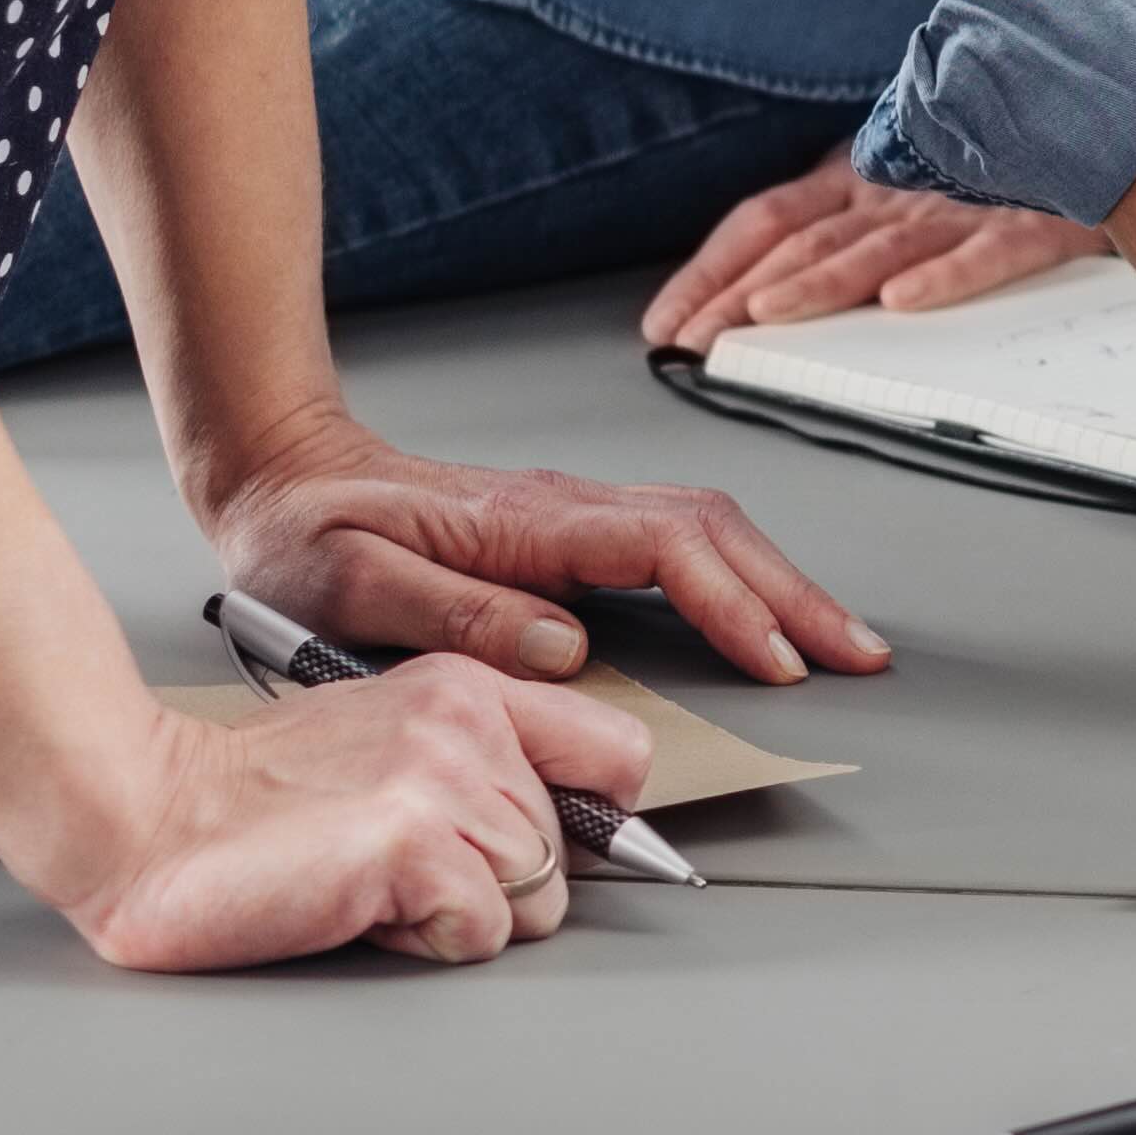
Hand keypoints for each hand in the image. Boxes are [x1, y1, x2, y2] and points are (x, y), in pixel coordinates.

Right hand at [38, 658, 637, 973]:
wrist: (139, 817)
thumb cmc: (247, 800)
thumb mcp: (382, 744)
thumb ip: (475, 766)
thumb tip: (568, 834)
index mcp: (465, 686)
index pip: (615, 751)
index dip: (590, 815)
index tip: (547, 847)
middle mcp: (467, 720)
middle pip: (571, 847)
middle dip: (496, 882)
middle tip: (397, 868)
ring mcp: (442, 778)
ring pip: (537, 897)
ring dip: (456, 916)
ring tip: (371, 884)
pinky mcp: (414, 842)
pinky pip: (481, 932)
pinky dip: (422, 941)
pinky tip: (355, 905)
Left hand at [190, 402, 887, 683]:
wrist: (278, 474)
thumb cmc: (302, 536)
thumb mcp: (347, 585)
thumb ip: (456, 613)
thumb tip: (567, 645)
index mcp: (523, 521)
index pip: (664, 548)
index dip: (733, 605)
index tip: (777, 661)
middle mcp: (562, 507)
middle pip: (715, 531)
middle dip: (795, 593)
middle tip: (857, 654)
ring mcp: (570, 514)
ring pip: (708, 530)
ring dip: (779, 583)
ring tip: (834, 641)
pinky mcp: (566, 532)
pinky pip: (679, 543)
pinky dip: (738, 576)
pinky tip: (758, 612)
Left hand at [639, 148, 1090, 341]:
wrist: (1109, 113)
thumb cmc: (1002, 164)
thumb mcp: (910, 186)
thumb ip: (853, 228)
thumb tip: (765, 288)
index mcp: (864, 175)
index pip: (769, 219)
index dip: (712, 269)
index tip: (663, 324)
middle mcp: (903, 184)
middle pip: (808, 239)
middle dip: (741, 291)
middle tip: (694, 339)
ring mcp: (968, 198)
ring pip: (882, 245)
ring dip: (821, 282)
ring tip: (765, 316)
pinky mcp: (1038, 214)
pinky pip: (988, 248)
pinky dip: (946, 274)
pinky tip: (905, 302)